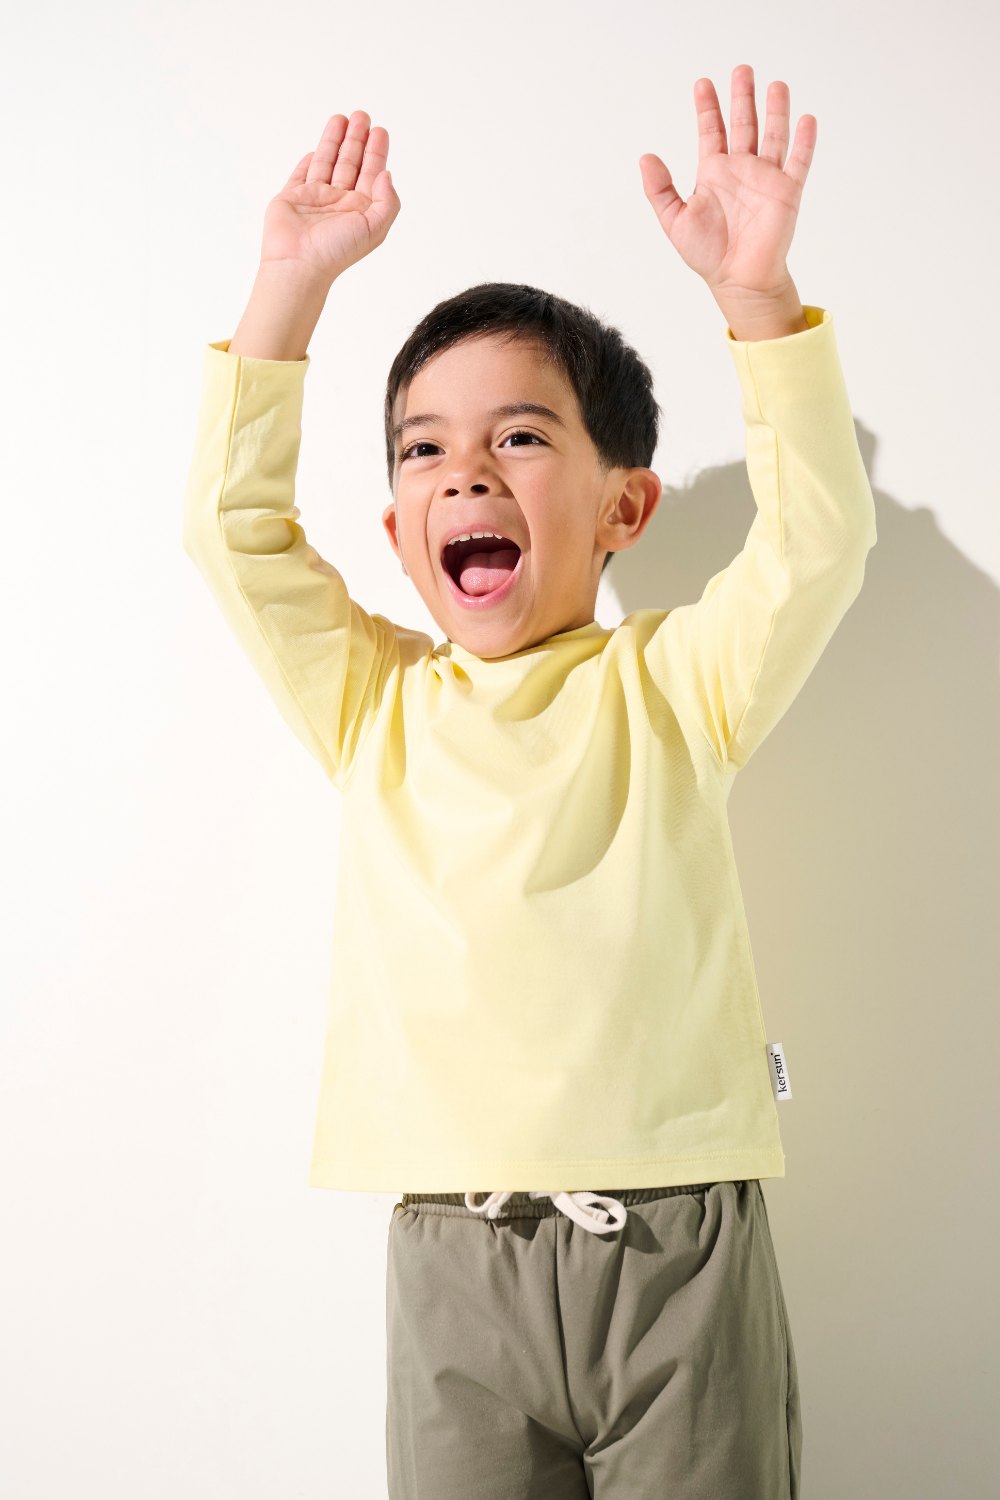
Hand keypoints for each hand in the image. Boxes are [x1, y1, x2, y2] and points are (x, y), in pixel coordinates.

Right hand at [257, 110, 400, 284]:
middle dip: (356, 139)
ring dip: (334, 141)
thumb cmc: (336, 251)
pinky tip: (315, 150)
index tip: (379, 131)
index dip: (376, 151)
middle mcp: (339, 202)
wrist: (299, 262)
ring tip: (341, 118)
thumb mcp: (375, 228)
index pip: (370, 173)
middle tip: (362, 116)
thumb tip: (386, 174)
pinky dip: (308, 162)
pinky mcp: (292, 196)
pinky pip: (302, 174)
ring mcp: (315, 198)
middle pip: (350, 163)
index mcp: (359, 209)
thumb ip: (387, 201)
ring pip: (327, 162)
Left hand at [639, 65, 815, 300]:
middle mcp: (741, 169)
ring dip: (775, 110)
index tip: (703, 83)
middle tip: (742, 70)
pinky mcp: (787, 192)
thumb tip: (645, 158)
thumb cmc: (707, 254)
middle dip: (742, 96)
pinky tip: (805, 120)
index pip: (711, 131)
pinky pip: (798, 161)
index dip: (707, 107)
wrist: (737, 280)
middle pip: (743, 123)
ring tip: (775, 85)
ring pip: (773, 135)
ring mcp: (766, 178)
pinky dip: (804, 141)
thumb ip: (659, 190)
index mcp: (714, 173)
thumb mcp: (674, 221)